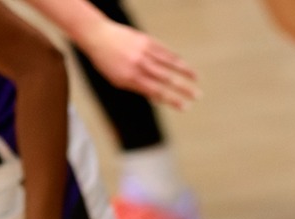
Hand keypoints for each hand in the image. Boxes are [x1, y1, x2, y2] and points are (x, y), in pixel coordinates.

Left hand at [78, 19, 197, 110]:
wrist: (98, 36)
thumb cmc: (106, 62)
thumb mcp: (118, 80)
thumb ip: (138, 89)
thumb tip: (157, 99)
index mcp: (132, 77)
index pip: (157, 92)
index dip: (172, 100)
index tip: (185, 107)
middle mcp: (140, 64)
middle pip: (167, 78)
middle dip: (184, 88)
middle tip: (197, 96)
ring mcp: (145, 51)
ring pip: (169, 62)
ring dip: (185, 71)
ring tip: (196, 78)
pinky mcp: (147, 40)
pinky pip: (164, 50)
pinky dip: (175, 57)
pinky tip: (183, 63)